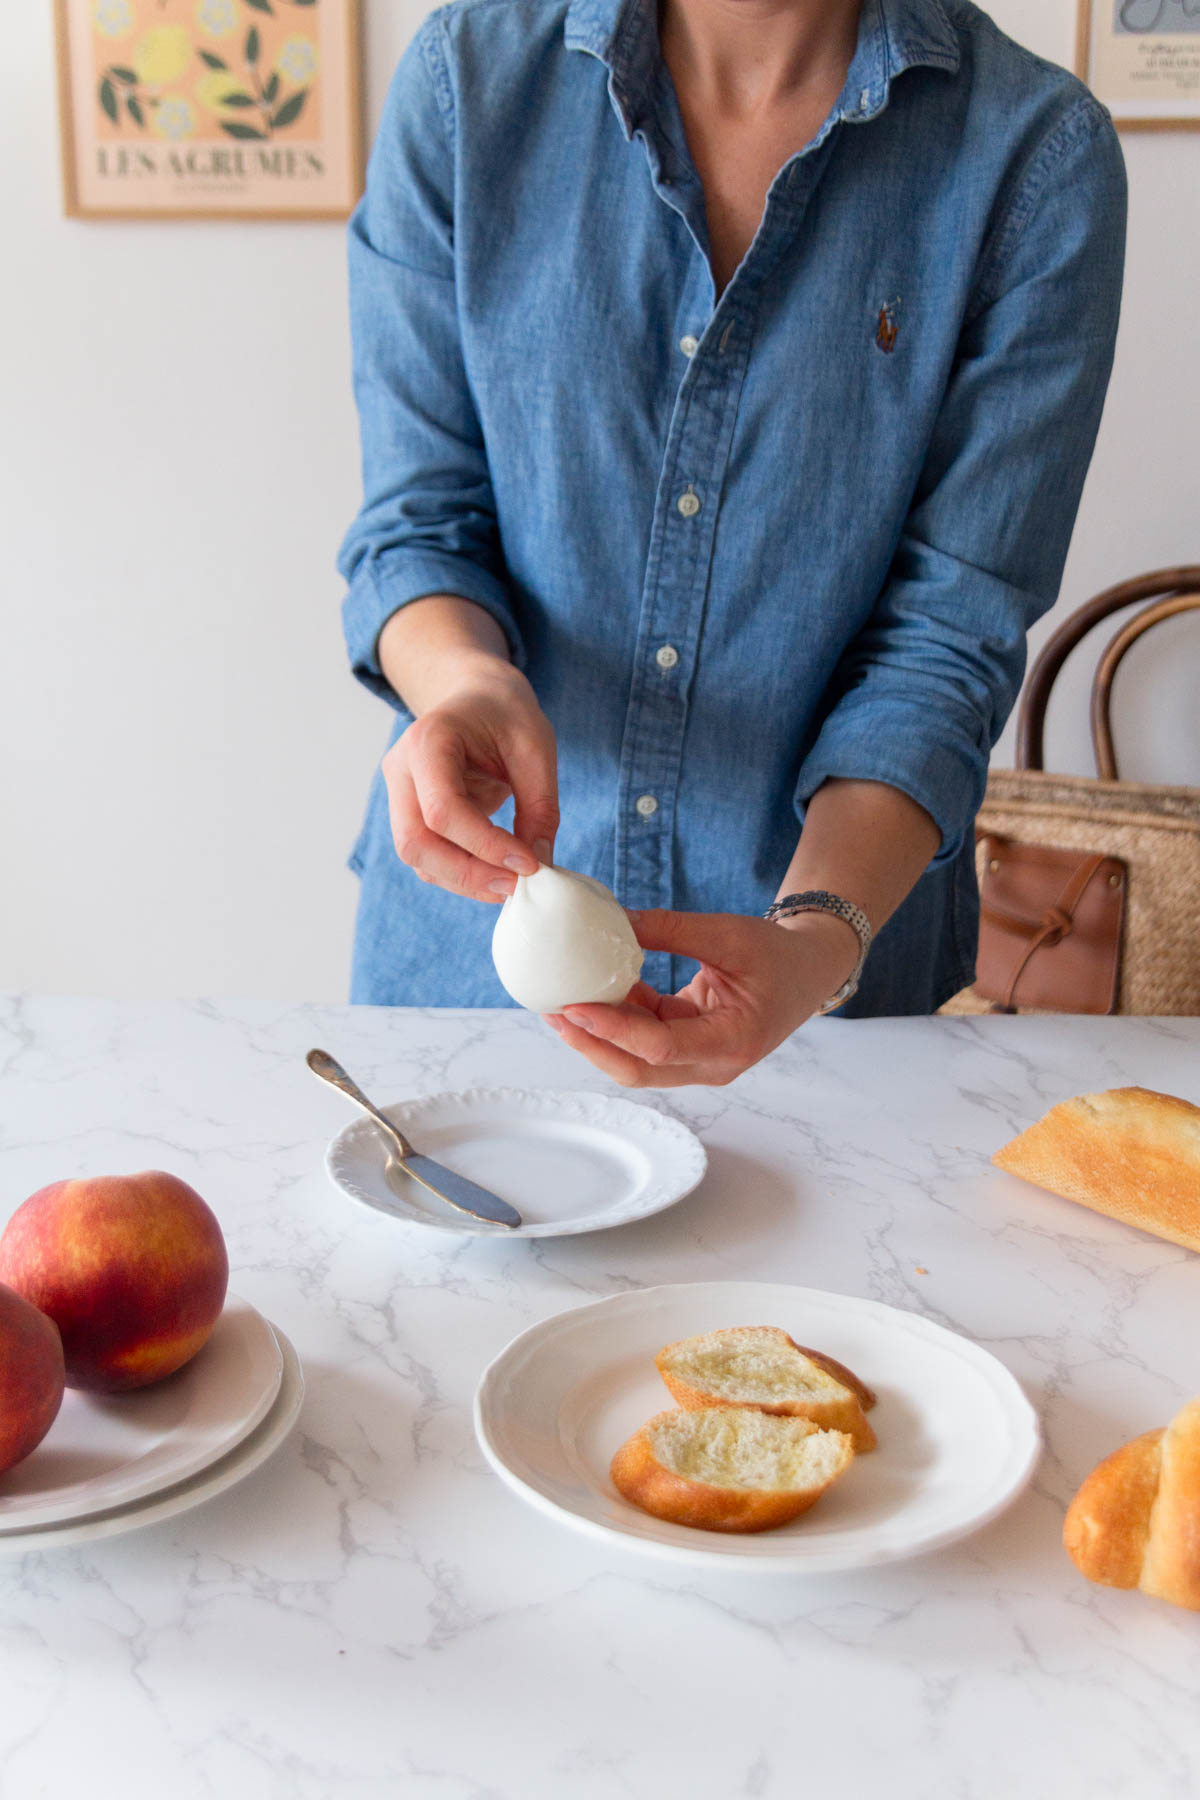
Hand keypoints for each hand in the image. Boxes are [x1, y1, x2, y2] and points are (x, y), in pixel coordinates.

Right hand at [381, 657, 558, 902]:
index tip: (529, 863)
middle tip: (516, 887)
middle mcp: (401, 770)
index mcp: (427, 741)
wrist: (476, 697)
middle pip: (416, 842)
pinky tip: (495, 874)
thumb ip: (540, 805)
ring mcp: (399, 795)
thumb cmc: (505, 714)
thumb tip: (540, 863)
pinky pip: (428, 858)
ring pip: (418, 858)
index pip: (443, 809)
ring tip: (511, 885)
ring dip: (464, 880)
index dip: (485, 844)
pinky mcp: (409, 815)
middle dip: (467, 874)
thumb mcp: (536, 748)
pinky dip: (461, 874)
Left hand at [544, 907, 859, 1087]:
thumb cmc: (777, 953)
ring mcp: (701, 1062)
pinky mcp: (689, 1049)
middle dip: (591, 1044)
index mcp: (733, 1041)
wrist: (807, 971)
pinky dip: (617, 1020)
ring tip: (558, 1004)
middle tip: (552, 1011)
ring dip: (598, 1036)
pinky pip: (644, 1041)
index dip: (613, 1030)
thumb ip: (672, 930)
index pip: (662, 1047)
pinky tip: (590, 994)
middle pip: (639, 1069)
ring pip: (637, 1061)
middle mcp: (715, 1064)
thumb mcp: (730, 933)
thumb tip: (615, 921)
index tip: (574, 1005)